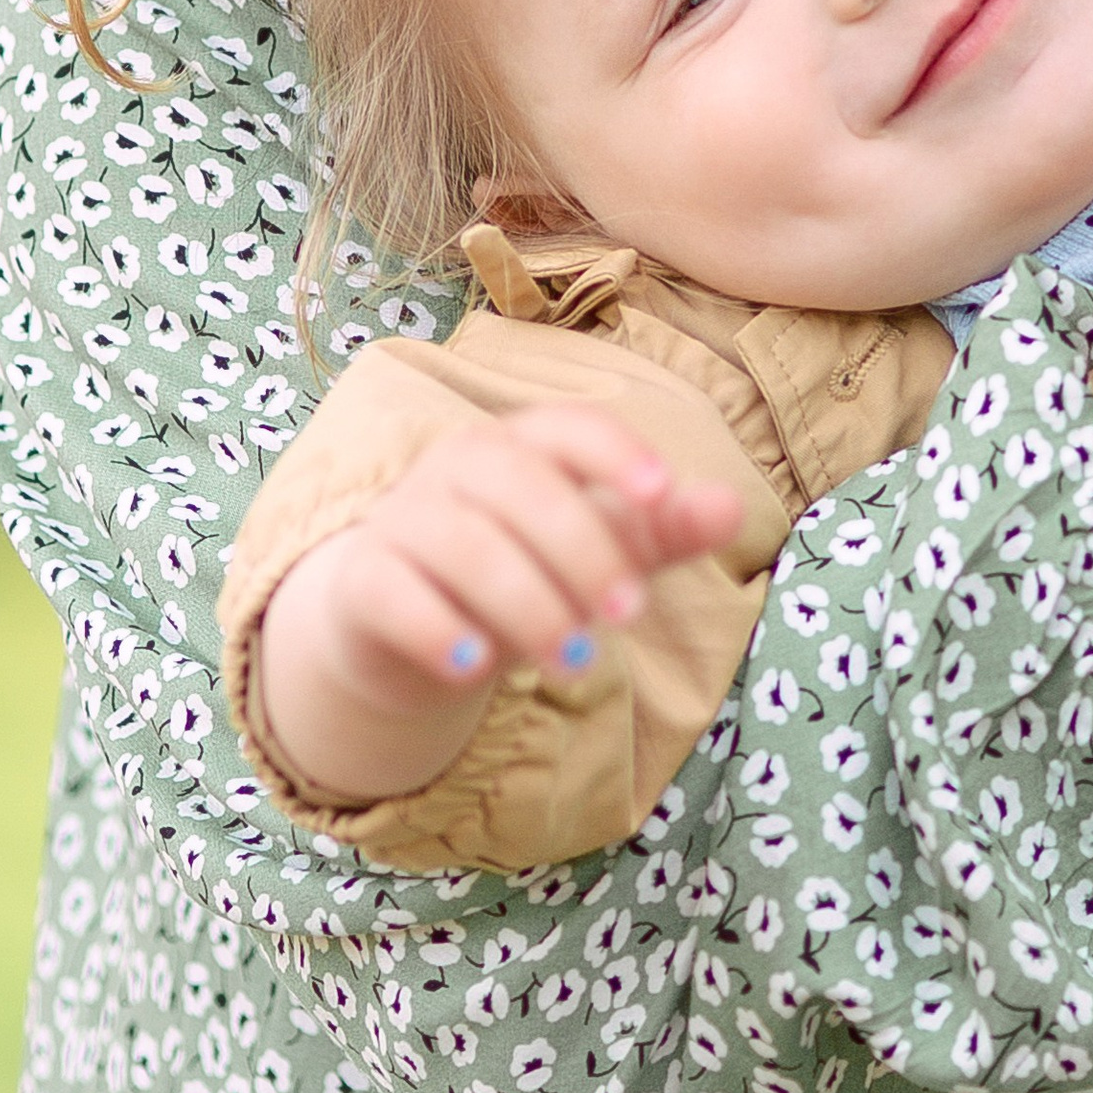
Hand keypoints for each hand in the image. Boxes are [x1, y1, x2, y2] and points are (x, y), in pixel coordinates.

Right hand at [255, 405, 742, 809]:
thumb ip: (659, 531)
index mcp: (523, 445)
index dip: (614, 451)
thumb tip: (732, 507)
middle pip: (522, 486)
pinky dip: (433, 625)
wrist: (397, 622)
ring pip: (463, 542)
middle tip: (627, 618)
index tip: (660, 491)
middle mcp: (458, 465)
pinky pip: (390, 589)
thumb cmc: (517, 569)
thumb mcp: (593, 553)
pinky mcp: (360, 579)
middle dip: (583, 550)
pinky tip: (473, 666)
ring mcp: (402, 516)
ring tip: (575, 661)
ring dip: (525, 601)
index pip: (569, 426)